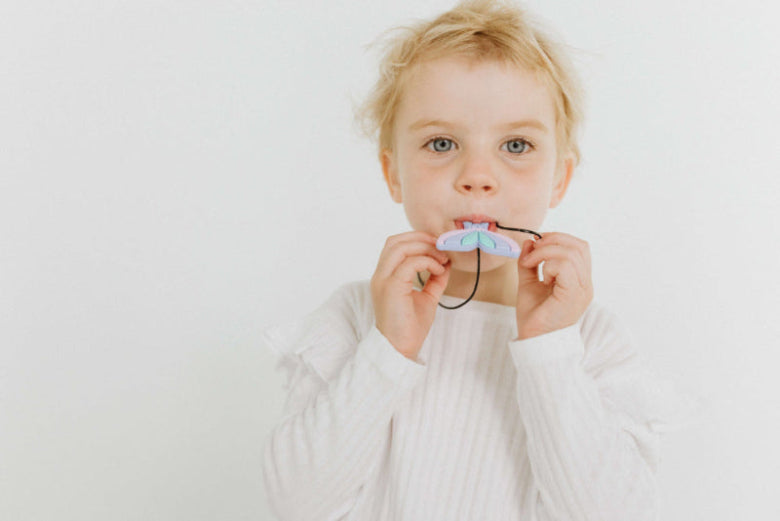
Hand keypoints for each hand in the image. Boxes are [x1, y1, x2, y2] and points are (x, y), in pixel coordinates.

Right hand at [371, 231, 450, 359]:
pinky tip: (438, 270)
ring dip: (425, 248)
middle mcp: (380, 275)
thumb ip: (434, 280)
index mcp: (385, 276)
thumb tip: (446, 263)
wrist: (400, 349)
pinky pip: (409, 263)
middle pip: (395, 241)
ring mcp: (383, 280)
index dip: (417, 239)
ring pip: (400, 247)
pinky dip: (427, 261)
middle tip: (441, 247)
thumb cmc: (410, 327)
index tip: (437, 246)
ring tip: (441, 258)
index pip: (395, 245)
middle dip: (421, 238)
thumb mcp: (426, 297)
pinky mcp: (391, 287)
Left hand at [515, 232, 593, 339]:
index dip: (558, 239)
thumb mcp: (529, 283)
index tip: (537, 244)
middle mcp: (585, 284)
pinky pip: (566, 266)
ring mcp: (582, 290)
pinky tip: (542, 277)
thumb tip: (529, 241)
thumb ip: (529, 263)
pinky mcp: (574, 295)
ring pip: (572, 253)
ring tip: (533, 266)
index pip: (580, 248)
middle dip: (553, 240)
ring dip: (547, 253)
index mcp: (579, 281)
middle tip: (533, 251)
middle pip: (579, 246)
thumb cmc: (535, 317)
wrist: (534, 341)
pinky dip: (549, 264)